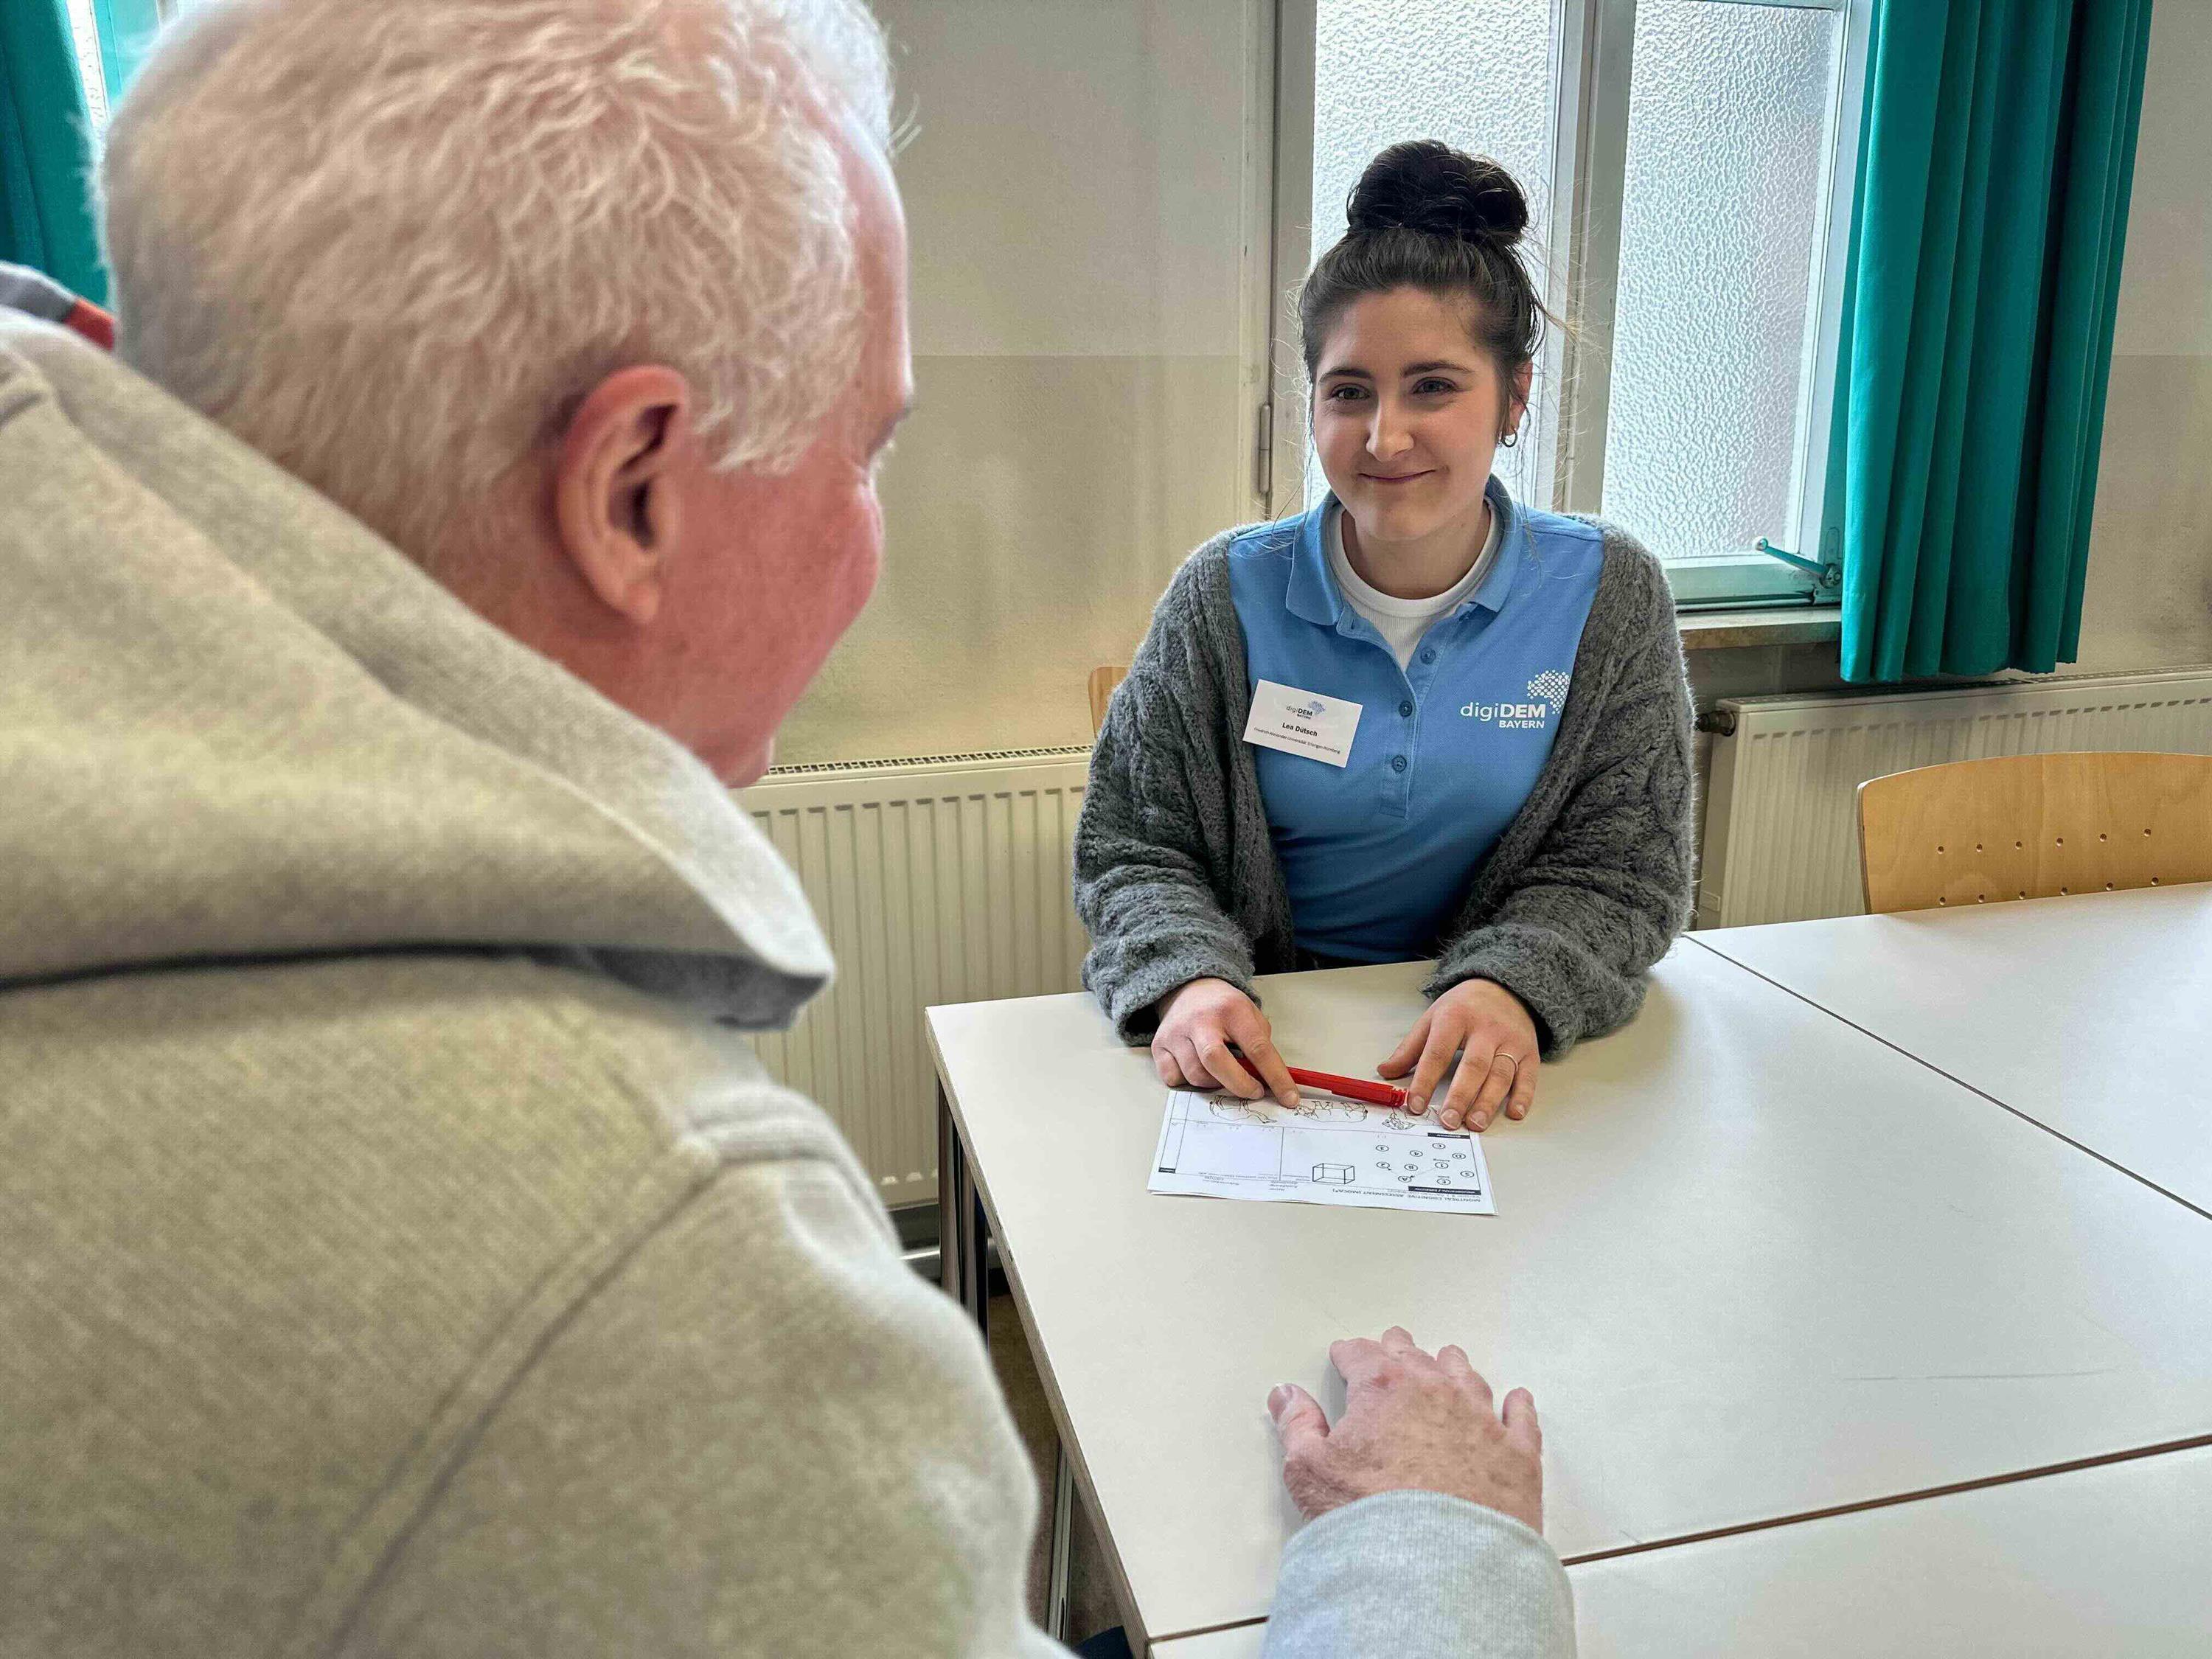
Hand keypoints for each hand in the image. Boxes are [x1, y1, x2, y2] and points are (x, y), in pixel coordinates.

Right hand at [1151, 978, 1298, 1106]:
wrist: (1189, 989)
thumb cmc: (1225, 1007)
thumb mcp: (1251, 1015)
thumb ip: (1260, 1045)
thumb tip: (1270, 1083)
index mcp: (1231, 1010)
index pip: (1257, 1048)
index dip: (1275, 1077)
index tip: (1288, 1098)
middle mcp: (1200, 1020)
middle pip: (1216, 1061)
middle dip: (1240, 1085)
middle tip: (1254, 1092)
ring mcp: (1176, 1033)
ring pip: (1195, 1075)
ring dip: (1215, 1084)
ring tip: (1223, 1074)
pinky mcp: (1159, 1045)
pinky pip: (1174, 1078)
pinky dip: (1188, 1081)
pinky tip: (1198, 1069)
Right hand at [1267, 1326, 1542, 1532]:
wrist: (1438, 1566)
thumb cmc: (1371, 1518)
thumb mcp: (1309, 1472)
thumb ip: (1296, 1426)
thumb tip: (1286, 1396)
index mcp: (1385, 1387)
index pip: (1362, 1354)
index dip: (1350, 1354)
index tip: (1345, 1356)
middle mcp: (1437, 1391)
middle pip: (1416, 1356)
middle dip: (1399, 1350)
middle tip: (1392, 1346)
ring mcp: (1482, 1420)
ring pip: (1467, 1377)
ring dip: (1453, 1367)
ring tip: (1448, 1361)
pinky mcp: (1517, 1456)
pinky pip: (1521, 1418)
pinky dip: (1516, 1406)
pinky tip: (1516, 1399)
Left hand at [1379, 978, 1538, 1131]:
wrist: (1503, 987)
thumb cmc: (1464, 1007)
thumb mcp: (1432, 1018)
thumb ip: (1409, 1048)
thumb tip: (1385, 1072)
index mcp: (1455, 1018)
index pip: (1437, 1053)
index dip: (1425, 1081)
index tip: (1415, 1105)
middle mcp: (1485, 1029)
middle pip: (1473, 1066)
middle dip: (1460, 1096)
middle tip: (1448, 1121)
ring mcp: (1511, 1040)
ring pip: (1500, 1074)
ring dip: (1488, 1102)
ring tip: (1474, 1123)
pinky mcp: (1530, 1051)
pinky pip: (1528, 1076)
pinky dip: (1523, 1096)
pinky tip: (1514, 1113)